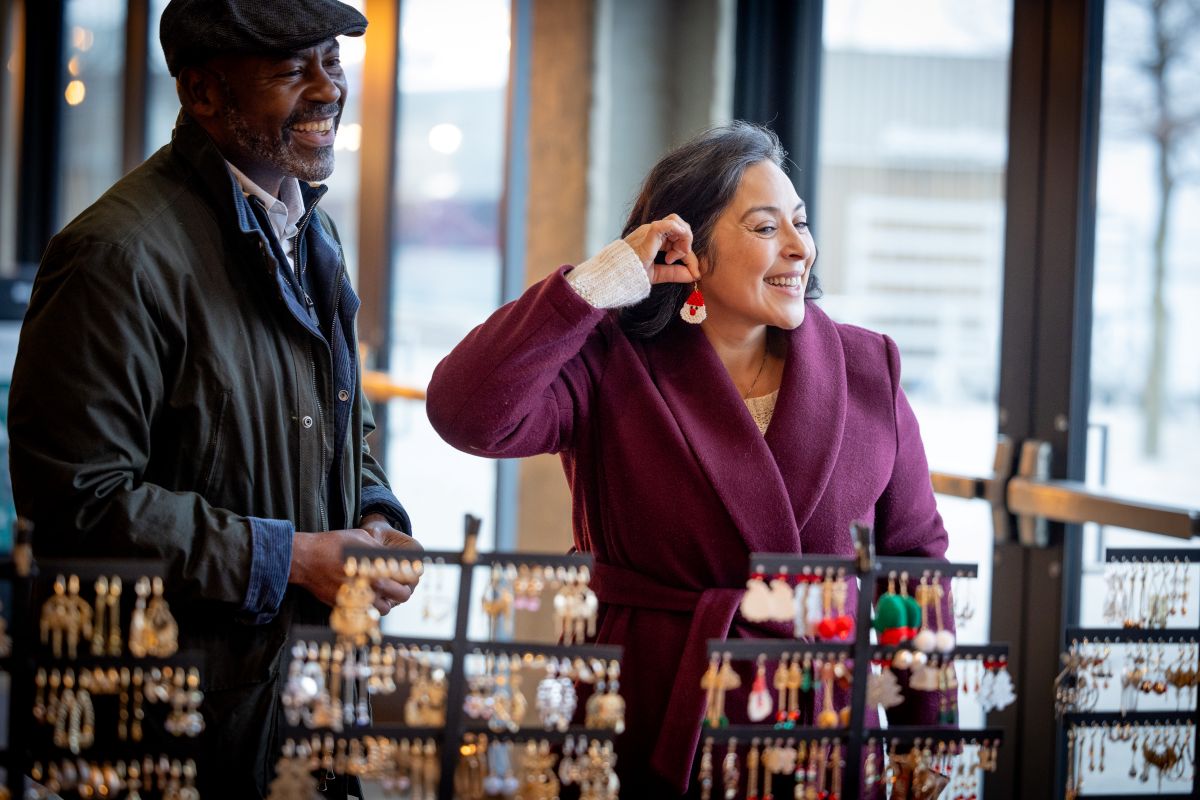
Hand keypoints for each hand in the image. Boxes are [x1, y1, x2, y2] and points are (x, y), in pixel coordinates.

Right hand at [290, 520, 421, 615]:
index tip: (410, 573)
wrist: (304, 560)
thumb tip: (395, 557)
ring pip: (385, 608)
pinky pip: (366, 614)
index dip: (412, 574)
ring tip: (383, 593)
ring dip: (387, 601)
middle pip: (401, 594)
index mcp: (375, 564)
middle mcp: (369, 583)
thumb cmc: (332, 544)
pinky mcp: (345, 606)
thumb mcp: (360, 538)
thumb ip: (380, 549)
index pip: (406, 575)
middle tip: (400, 585)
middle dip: (404, 589)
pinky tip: (367, 598)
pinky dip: (370, 609)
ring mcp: (357, 597)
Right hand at [623, 214, 701, 284]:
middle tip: (683, 259)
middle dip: (687, 242)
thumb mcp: (658, 274)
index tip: (693, 271)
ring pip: (675, 221)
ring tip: (679, 254)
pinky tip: (681, 247)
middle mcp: (652, 232)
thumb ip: (675, 273)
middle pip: (680, 226)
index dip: (689, 253)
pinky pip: (665, 225)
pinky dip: (678, 231)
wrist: (614, 277)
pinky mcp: (647, 235)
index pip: (678, 237)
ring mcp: (649, 231)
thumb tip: (694, 275)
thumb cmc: (631, 275)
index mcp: (655, 239)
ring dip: (684, 237)